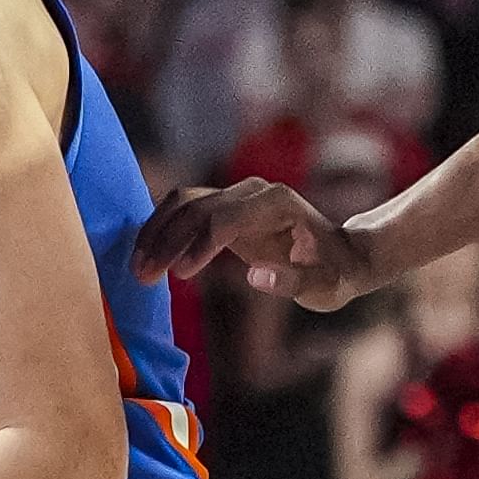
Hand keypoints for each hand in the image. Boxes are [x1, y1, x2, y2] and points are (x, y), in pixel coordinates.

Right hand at [132, 181, 373, 309]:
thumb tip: (254, 276)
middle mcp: (253, 191)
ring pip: (182, 202)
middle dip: (167, 240)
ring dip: (156, 233)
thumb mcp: (325, 287)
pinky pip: (182, 209)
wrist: (340, 254)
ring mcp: (235, 195)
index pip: (225, 218)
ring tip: (138, 268)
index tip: (178, 276)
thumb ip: (293, 282)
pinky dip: (161, 229)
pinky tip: (146, 254)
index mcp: (277, 203)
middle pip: (197, 207)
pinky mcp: (223, 206)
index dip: (198, 244)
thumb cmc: (334, 274)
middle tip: (143, 276)